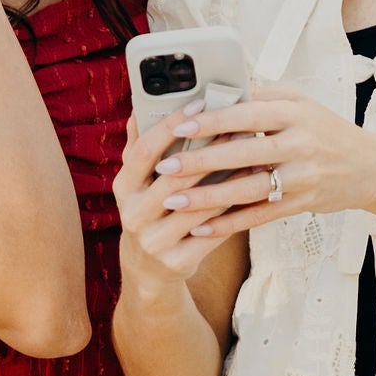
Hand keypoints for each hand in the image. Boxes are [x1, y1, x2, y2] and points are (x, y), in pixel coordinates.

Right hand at [114, 112, 239, 288]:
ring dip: (229, 179)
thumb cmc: (151, 211)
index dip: (171, 126)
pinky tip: (253, 189)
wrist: (148, 271)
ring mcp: (154, 241)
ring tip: (253, 155)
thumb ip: (142, 146)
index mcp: (123, 187)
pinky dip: (234, 209)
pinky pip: (212, 232)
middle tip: (239, 126)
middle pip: (175, 178)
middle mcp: (133, 215)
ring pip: (198, 205)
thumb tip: (143, 103)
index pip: (145, 150)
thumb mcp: (138, 182)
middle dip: (209, 151)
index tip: (199, 104)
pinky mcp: (177, 262)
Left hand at [146, 85, 375, 239]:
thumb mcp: (302, 104)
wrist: (371, 168)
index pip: (249, 113)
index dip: (213, 119)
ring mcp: (303, 177)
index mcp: (296, 113)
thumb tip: (218, 91)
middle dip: (201, 160)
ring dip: (207, 198)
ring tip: (172, 201)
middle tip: (165, 166)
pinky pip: (261, 216)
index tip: (180, 124)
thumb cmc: (326, 130)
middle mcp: (301, 144)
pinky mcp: (303, 204)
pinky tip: (201, 228)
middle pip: (244, 152)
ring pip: (249, 189)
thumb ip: (263, 97)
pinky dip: (229, 223)